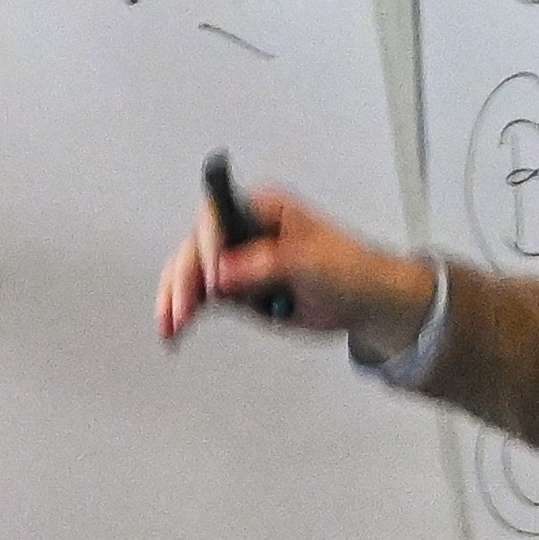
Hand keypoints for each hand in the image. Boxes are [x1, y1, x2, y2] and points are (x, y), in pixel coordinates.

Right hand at [155, 184, 438, 347]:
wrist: (368, 303)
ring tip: (170, 328)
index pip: (218, 215)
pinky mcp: (238, 290)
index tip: (213, 276)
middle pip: (196, 248)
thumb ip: (266, 265)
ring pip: (192, 275)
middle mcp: (244, 230)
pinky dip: (187, 314)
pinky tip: (174, 331)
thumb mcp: (311, 262)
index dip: (209, 244)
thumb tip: (224, 275)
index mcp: (263, 209)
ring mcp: (239, 262)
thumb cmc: (351, 269)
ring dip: (176, 299)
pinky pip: (203, 299)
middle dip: (185, 279)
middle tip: (183, 309)